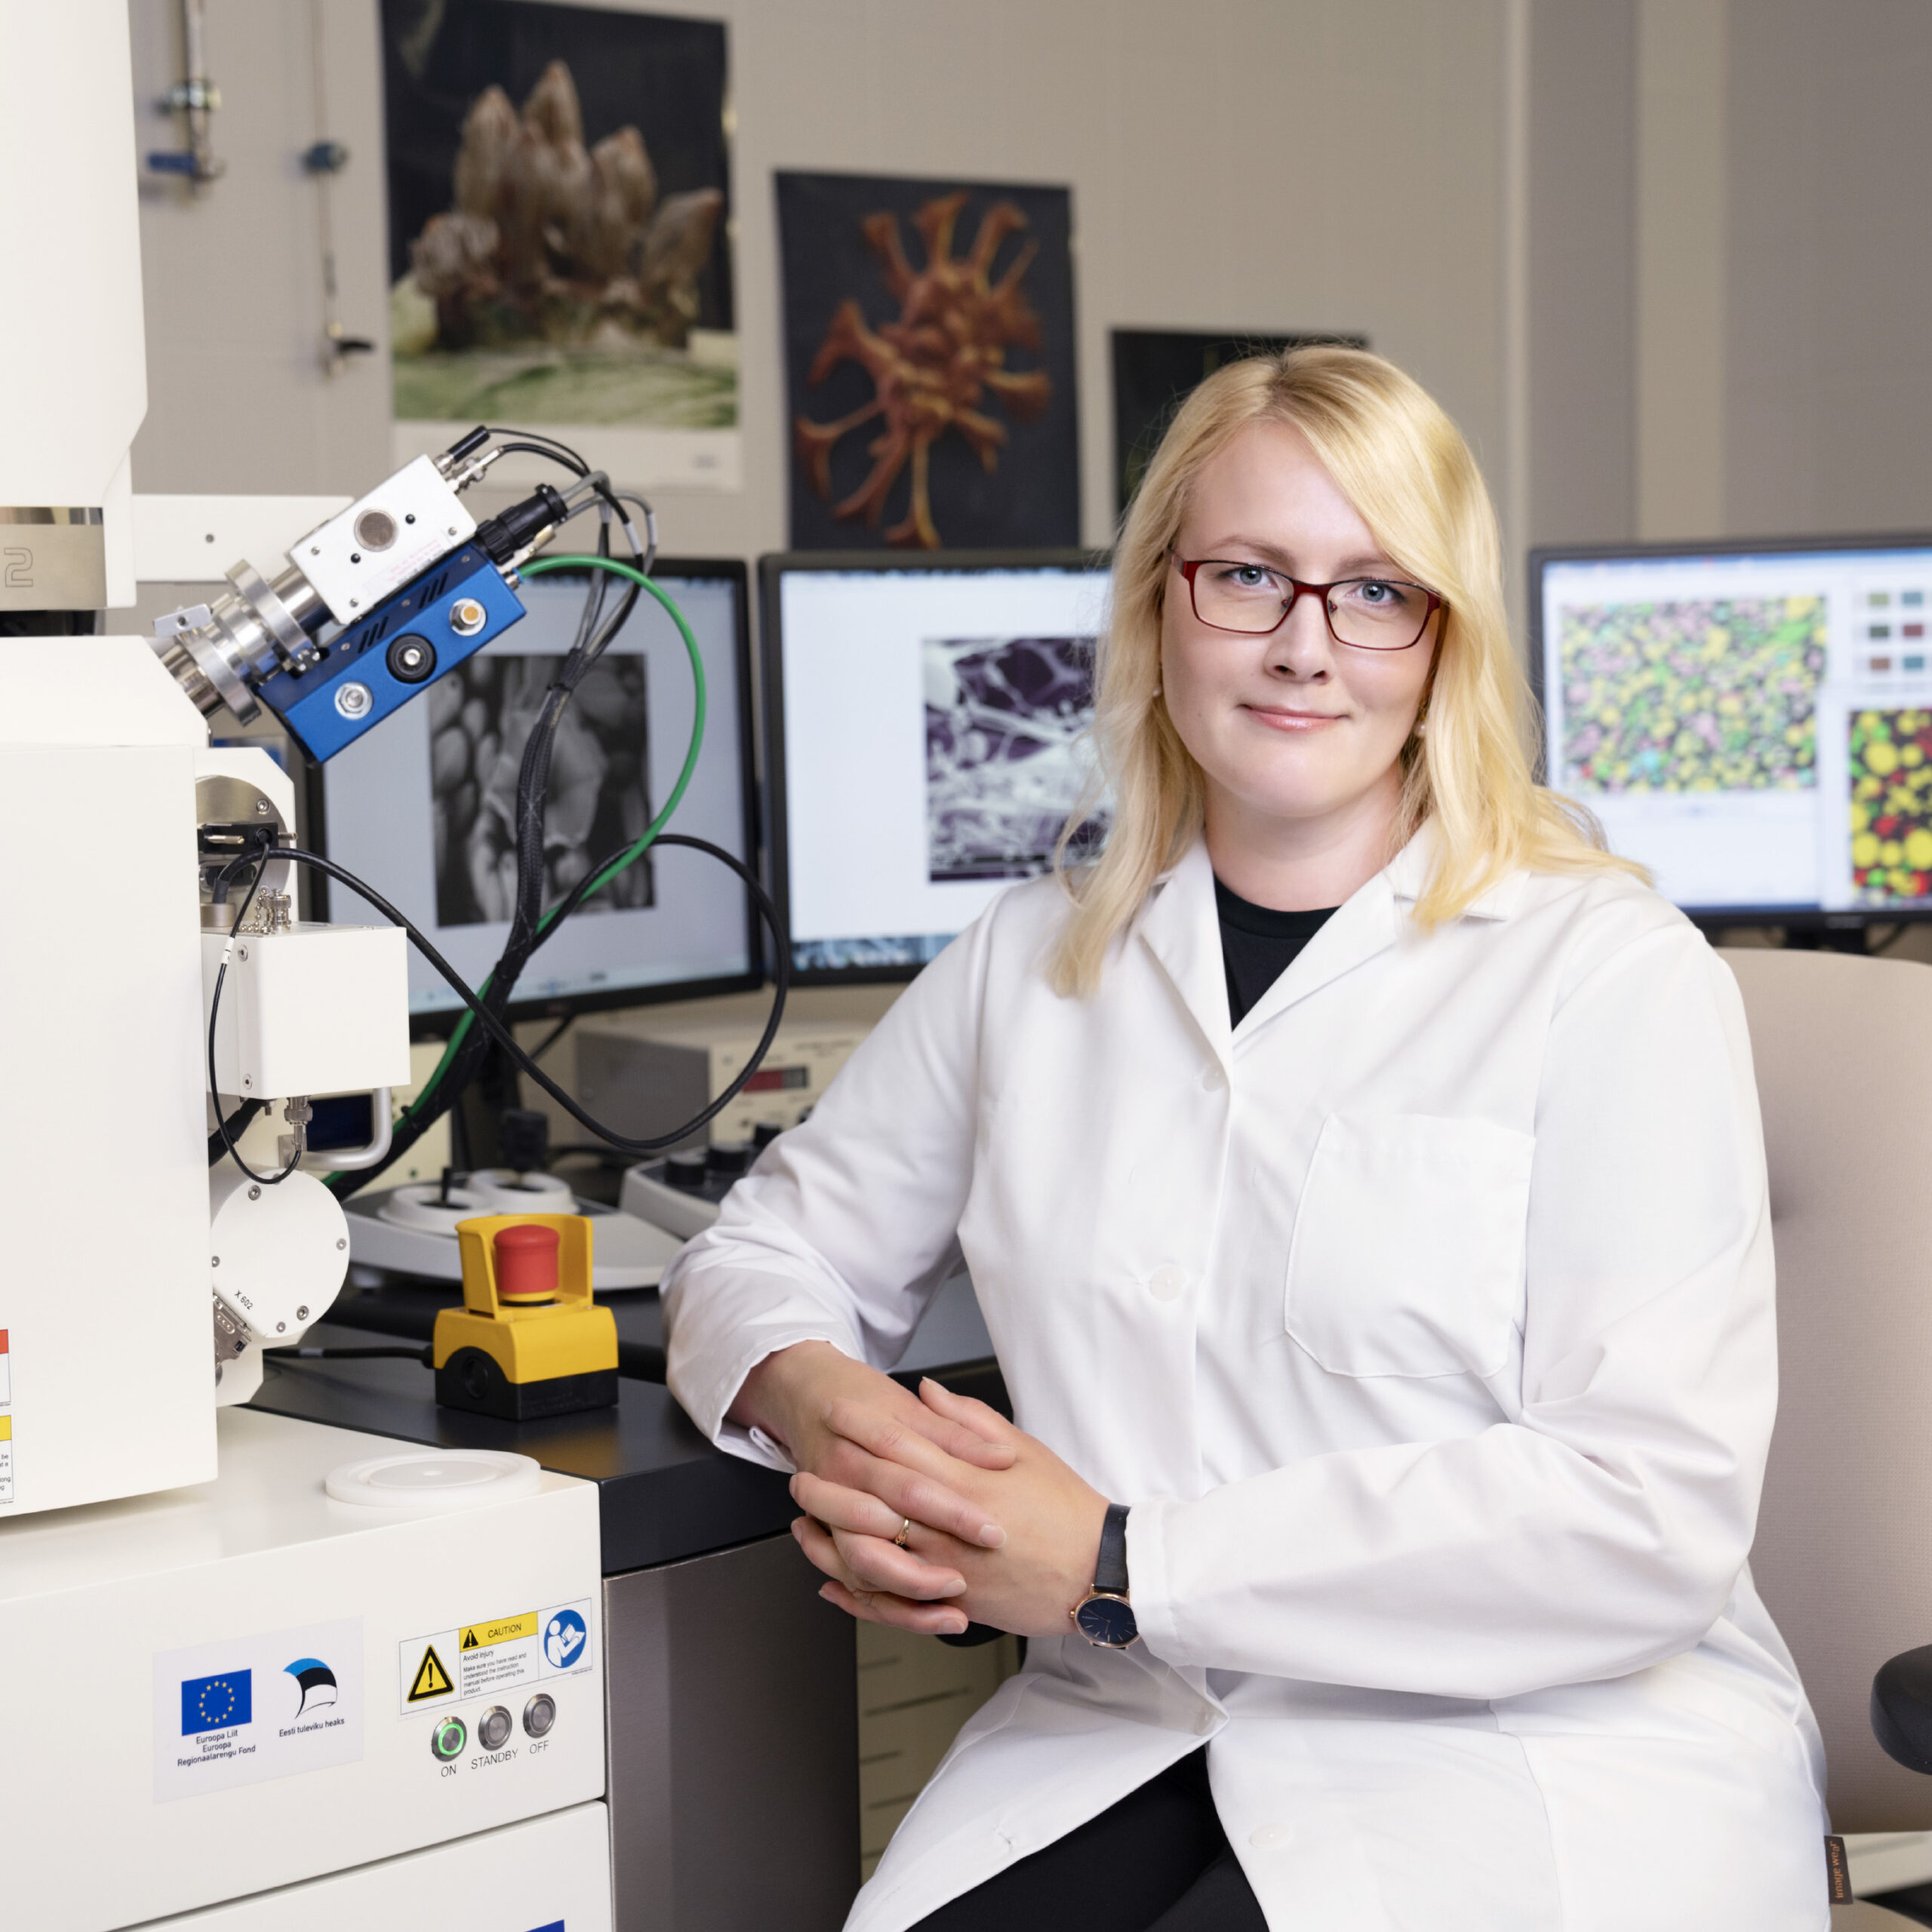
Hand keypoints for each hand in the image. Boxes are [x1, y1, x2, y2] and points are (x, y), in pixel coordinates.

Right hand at [730, 1342, 1014, 1631]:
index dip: (953, 1511)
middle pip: (879, 1533)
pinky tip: (930, 1614)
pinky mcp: (832, 1539)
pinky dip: (888, 1606)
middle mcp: (839, 1483)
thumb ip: (957, 1433)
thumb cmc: (863, 1399)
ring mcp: (830, 1515)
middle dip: (927, 1564)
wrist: (806, 1394)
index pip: (910, 1486)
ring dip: (908, 1594)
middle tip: (970, 1579)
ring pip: (861, 1567)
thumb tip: (1002, 1457)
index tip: (994, 1531)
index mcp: (861, 1447)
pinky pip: (855, 1584)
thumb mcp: (909, 1407)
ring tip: (955, 1607)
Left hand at [794, 1379, 1108, 1640]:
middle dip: (831, 1487)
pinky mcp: (954, 1603)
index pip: (901, 1446)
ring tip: (804, 1528)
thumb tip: (928, 1393)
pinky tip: (834, 1584)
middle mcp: (950, 1525)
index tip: (834, 1413)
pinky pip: (894, 1602)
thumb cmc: (1065, 1508)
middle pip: (875, 1501)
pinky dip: (858, 1594)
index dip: (862, 1427)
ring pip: (875, 1557)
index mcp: (967, 1480)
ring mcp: (948, 1567)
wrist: (1100, 1569)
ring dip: (832, 1542)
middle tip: (800, 1472)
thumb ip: (968, 1421)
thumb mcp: (1024, 1450)